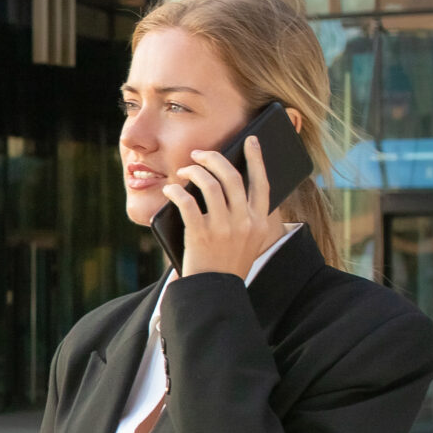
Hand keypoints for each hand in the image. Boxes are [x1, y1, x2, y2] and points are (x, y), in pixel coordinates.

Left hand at [168, 133, 286, 279]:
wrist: (215, 292)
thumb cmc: (228, 262)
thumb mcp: (249, 239)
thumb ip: (246, 215)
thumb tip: (229, 182)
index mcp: (259, 221)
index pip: (262, 181)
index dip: (257, 158)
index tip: (250, 140)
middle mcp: (244, 221)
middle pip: (232, 176)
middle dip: (214, 158)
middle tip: (200, 153)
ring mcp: (223, 228)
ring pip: (209, 184)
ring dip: (194, 171)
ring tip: (184, 171)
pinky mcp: (200, 234)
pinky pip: (186, 202)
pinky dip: (176, 191)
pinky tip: (171, 190)